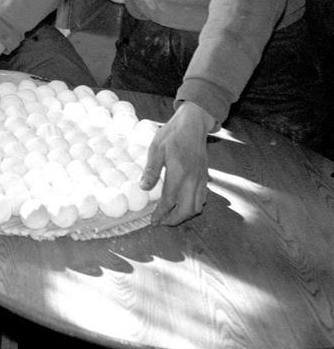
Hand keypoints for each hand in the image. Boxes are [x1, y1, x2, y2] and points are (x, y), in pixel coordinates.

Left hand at [142, 101, 214, 225]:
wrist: (193, 125)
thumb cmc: (172, 134)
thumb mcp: (156, 148)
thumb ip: (151, 169)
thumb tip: (144, 188)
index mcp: (179, 173)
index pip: (170, 201)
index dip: (160, 214)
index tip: (153, 221)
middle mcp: (193, 179)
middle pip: (187, 210)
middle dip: (174, 220)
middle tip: (161, 222)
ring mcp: (202, 179)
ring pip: (197, 207)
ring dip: (185, 215)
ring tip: (171, 216)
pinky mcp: (206, 177)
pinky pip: (202, 198)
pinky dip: (193, 206)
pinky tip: (182, 204)